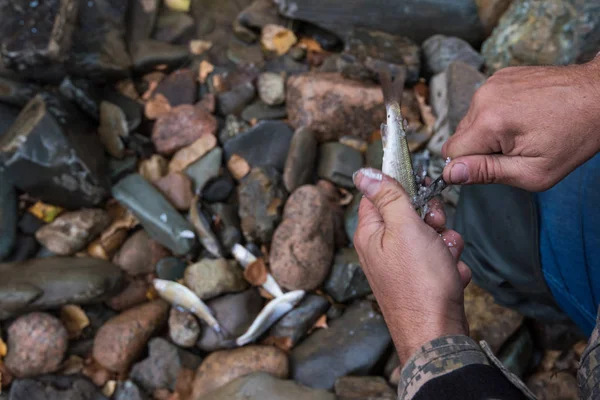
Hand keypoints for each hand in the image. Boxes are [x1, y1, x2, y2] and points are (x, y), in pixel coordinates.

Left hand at [353, 168, 470, 362]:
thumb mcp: (404, 228)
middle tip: (434, 230)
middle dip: (432, 220)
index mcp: (371, 232)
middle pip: (410, 213)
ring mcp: (402, 265)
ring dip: (446, 245)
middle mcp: (382, 248)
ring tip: (444, 261)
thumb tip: (362, 173)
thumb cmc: (420, 284)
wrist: (438, 335)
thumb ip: (387, 196)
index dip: (403, 189)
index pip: (380, 194)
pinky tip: (450, 277)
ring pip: (431, 236)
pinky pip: (440, 259)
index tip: (421, 190)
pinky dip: (449, 266)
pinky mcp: (420, 279)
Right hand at [442, 59, 599, 190]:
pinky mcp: (500, 77)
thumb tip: (451, 173)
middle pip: (460, 136)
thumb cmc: (573, 136)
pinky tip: (523, 116)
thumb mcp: (532, 171)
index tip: (494, 166)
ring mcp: (491, 83)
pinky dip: (497, 115)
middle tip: (516, 150)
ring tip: (523, 131)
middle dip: (481, 149)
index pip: (451, 153)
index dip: (470, 166)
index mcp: (489, 121)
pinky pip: (484, 105)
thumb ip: (486, 173)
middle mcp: (484, 97)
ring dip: (489, 132)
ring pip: (471, 122)